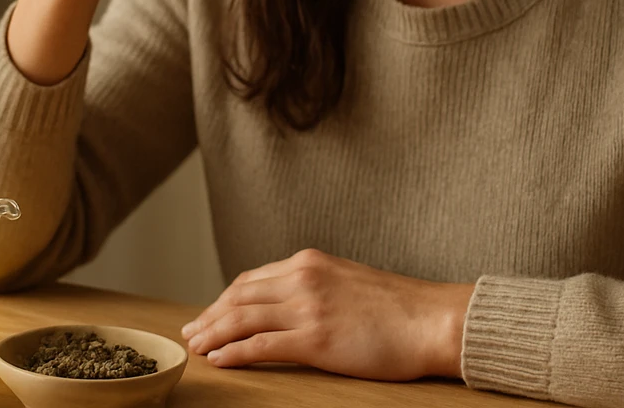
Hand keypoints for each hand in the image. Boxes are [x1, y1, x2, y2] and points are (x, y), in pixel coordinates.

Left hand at [179, 248, 474, 381]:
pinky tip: (219, 360)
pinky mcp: (315, 338)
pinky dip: (233, 352)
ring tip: (196, 348)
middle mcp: (302, 278)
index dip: (225, 299)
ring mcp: (307, 307)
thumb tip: (294, 305)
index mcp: (310, 262)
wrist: (432, 319)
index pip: (252, 279)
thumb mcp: (349, 282)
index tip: (210, 314)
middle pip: (239, 296)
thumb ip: (318, 287)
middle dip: (209, 315)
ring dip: (212, 333)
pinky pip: (260, 345)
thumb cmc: (400, 308)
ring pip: (242, 318)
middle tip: (191, 332)